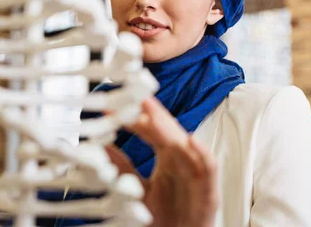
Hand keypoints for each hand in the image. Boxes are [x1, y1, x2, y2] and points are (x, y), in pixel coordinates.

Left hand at [106, 97, 217, 226]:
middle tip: (135, 96)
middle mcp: (182, 160)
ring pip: (185, 145)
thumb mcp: (137, 190)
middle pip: (168, 131)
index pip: (152, 129)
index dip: (134, 117)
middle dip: (152, 113)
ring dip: (170, 129)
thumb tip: (101, 148)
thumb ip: (122, 168)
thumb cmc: (166, 217)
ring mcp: (197, 174)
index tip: (115, 106)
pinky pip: (209, 169)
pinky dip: (203, 154)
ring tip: (153, 115)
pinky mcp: (209, 192)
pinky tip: (191, 141)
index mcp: (167, 157)